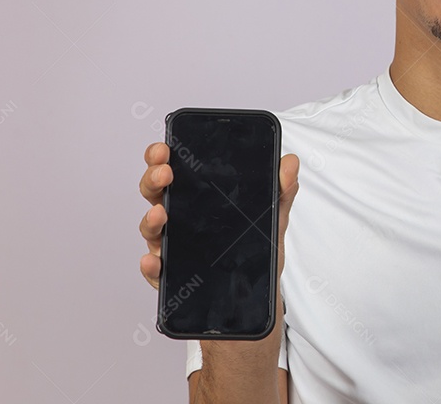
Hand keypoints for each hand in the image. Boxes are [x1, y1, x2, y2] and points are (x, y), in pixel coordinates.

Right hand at [137, 142, 300, 289]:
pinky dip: (151, 265)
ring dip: (150, 220)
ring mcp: (173, 245)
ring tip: (159, 214)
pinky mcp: (173, 275)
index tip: (165, 148)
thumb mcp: (272, 217)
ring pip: (151, 229)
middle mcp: (180, 217)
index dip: (162, 156)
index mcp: (198, 195)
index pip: (173, 168)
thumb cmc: (256, 250)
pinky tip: (155, 261)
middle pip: (155, 192)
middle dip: (153, 179)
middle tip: (165, 173)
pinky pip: (156, 270)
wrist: (257, 293)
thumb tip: (291, 162)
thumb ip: (281, 190)